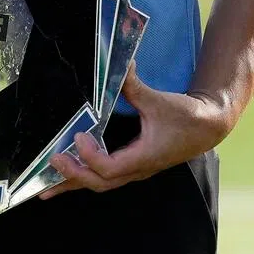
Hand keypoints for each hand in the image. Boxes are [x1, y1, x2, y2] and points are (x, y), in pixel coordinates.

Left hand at [41, 68, 229, 196]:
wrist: (207, 127)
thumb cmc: (186, 117)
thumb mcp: (159, 100)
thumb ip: (134, 86)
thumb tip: (119, 65)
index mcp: (143, 157)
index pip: (110, 168)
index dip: (91, 156)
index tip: (78, 136)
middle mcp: (136, 169)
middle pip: (100, 183)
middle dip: (73, 175)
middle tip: (51, 163)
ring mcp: (135, 170)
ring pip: (100, 184)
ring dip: (74, 183)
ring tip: (46, 189)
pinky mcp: (133, 164)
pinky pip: (105, 177)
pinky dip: (84, 177)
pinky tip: (69, 176)